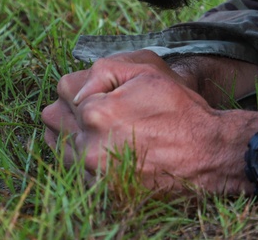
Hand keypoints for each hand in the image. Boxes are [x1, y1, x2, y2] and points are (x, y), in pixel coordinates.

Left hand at [41, 50, 257, 193]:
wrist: (207, 152)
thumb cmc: (181, 109)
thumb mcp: (149, 71)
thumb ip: (104, 69)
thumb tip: (78, 89)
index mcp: (96, 111)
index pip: (63, 88)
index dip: (86, 83)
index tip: (106, 89)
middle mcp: (88, 144)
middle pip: (51, 117)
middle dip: (70, 107)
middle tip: (98, 106)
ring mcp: (94, 171)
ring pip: (57, 145)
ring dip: (73, 132)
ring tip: (102, 128)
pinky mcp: (102, 188)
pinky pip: (74, 168)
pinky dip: (85, 157)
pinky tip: (110, 148)